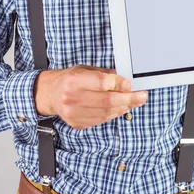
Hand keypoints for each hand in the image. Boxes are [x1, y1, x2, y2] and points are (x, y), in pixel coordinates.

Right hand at [33, 65, 147, 128]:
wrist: (51, 94)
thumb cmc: (70, 79)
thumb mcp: (85, 69)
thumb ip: (104, 74)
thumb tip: (124, 80)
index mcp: (74, 80)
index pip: (102, 83)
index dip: (119, 84)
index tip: (130, 84)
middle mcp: (72, 97)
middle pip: (107, 101)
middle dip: (128, 99)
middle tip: (141, 96)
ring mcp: (74, 113)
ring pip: (106, 113)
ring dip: (124, 108)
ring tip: (134, 102)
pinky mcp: (77, 123)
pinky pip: (101, 120)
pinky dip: (114, 114)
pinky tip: (121, 108)